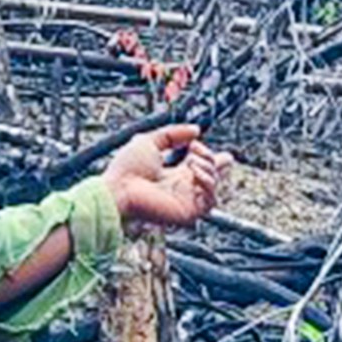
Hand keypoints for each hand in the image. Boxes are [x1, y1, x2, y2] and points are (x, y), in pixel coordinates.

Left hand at [104, 123, 230, 231]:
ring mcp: (186, 200)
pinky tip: (194, 172)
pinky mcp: (188, 211)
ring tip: (191, 160)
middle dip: (214, 160)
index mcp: (173, 174)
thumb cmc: (127, 169)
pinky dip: (208, 183)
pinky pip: (211, 199)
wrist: (119, 190)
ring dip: (208, 168)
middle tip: (196, 149)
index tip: (222, 152)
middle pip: (212, 175)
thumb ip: (173, 133)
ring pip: (213, 184)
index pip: (201, 167)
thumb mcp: (150, 140)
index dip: (214, 159)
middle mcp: (182, 188)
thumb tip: (196, 130)